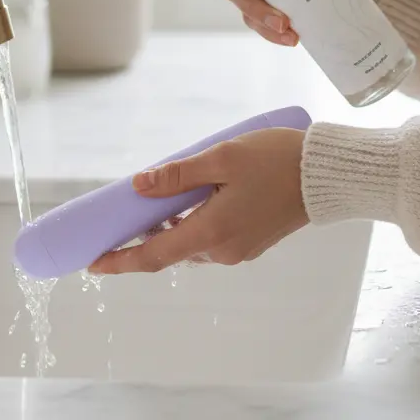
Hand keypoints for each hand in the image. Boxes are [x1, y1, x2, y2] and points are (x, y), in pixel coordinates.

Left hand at [87, 127, 308, 273]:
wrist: (325, 174)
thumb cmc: (275, 159)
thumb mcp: (222, 157)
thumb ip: (179, 175)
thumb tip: (139, 185)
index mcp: (211, 232)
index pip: (154, 256)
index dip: (121, 261)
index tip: (93, 262)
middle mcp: (223, 250)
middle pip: (171, 250)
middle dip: (145, 237)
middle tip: (123, 215)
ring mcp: (239, 250)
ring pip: (192, 244)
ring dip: (171, 228)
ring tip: (159, 199)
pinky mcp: (252, 242)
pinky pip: (211, 239)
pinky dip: (193, 226)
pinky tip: (192, 200)